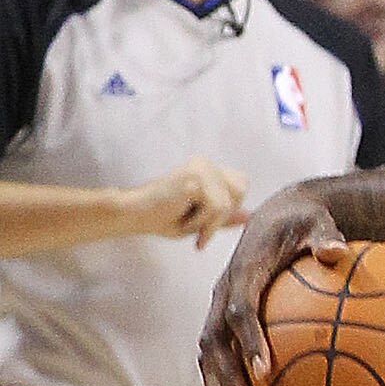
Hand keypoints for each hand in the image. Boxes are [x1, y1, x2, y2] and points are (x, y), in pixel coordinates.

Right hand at [126, 158, 249, 245]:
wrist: (132, 214)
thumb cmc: (161, 217)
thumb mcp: (200, 220)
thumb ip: (225, 216)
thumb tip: (251, 215)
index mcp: (207, 169)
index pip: (241, 185)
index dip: (228, 205)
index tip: (206, 220)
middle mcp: (205, 163)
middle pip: (239, 193)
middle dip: (219, 214)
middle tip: (192, 220)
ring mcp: (200, 168)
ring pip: (227, 204)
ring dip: (207, 222)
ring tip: (183, 218)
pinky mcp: (194, 178)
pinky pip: (216, 208)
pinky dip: (201, 222)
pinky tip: (181, 218)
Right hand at [202, 190, 346, 385]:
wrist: (276, 216)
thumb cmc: (304, 223)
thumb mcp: (317, 222)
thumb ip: (325, 237)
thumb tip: (336, 251)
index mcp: (244, 271)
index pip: (241, 309)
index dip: (249, 339)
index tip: (265, 369)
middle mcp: (223, 292)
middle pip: (214, 340)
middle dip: (225, 376)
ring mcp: (219, 308)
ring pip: (209, 355)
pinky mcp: (224, 319)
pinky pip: (219, 356)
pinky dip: (223, 385)